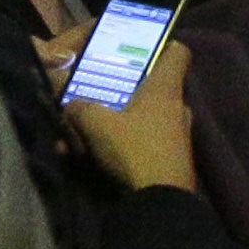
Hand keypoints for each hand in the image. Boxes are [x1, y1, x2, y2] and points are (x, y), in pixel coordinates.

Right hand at [59, 37, 197, 192]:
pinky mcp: (171, 161)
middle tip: (97, 94)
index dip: (161, 45)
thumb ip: (80, 108)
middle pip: (154, 88)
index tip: (138, 48)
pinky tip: (96, 157)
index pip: (178, 52)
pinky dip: (124, 146)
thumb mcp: (97, 124)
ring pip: (146, 119)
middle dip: (126, 91)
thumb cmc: (134, 149)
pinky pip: (145, 143)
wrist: (159, 203)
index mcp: (166, 89)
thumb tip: (69, 102)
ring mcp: (178, 136)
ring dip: (120, 122)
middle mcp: (178, 108)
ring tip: (88, 131)